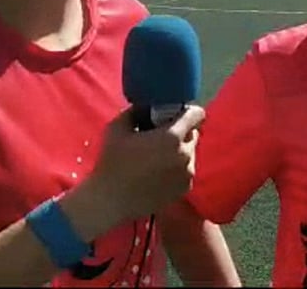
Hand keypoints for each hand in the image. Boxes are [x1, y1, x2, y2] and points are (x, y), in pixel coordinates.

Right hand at [80, 105, 205, 224]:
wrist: (109, 201)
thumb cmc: (111, 162)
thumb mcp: (118, 128)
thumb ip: (137, 111)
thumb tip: (148, 105)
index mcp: (172, 137)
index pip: (197, 114)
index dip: (188, 112)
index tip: (176, 114)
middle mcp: (185, 155)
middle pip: (193, 134)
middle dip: (181, 133)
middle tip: (161, 137)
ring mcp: (187, 174)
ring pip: (190, 153)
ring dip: (179, 151)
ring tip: (157, 158)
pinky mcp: (184, 188)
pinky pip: (186, 170)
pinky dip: (177, 169)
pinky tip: (158, 173)